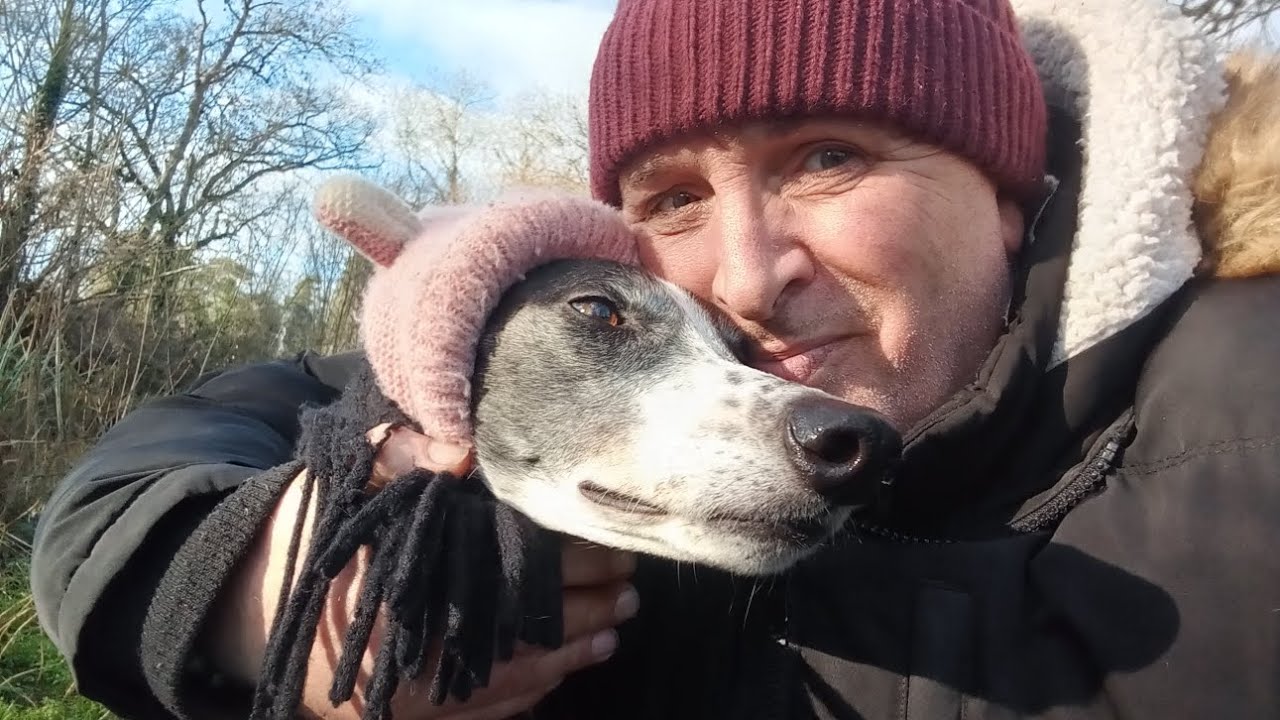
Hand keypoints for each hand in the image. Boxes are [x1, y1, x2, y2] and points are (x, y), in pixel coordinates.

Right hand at [211, 424, 637, 719]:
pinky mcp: (409, 712)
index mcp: (416, 580)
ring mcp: (416, 689)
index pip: (516, 567)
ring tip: (614, 632)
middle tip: (631, 588)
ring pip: (512, 677)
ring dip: (568, 654)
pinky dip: (526, 695)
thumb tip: (463, 445)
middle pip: (526, 625)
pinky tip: (559, 675)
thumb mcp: (346, 482)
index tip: (615, 544)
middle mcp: (422, 644)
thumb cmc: (306, 536)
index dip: (572, 557)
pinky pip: (481, 712)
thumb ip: (402, 455)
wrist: (243, 608)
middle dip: (584, 607)